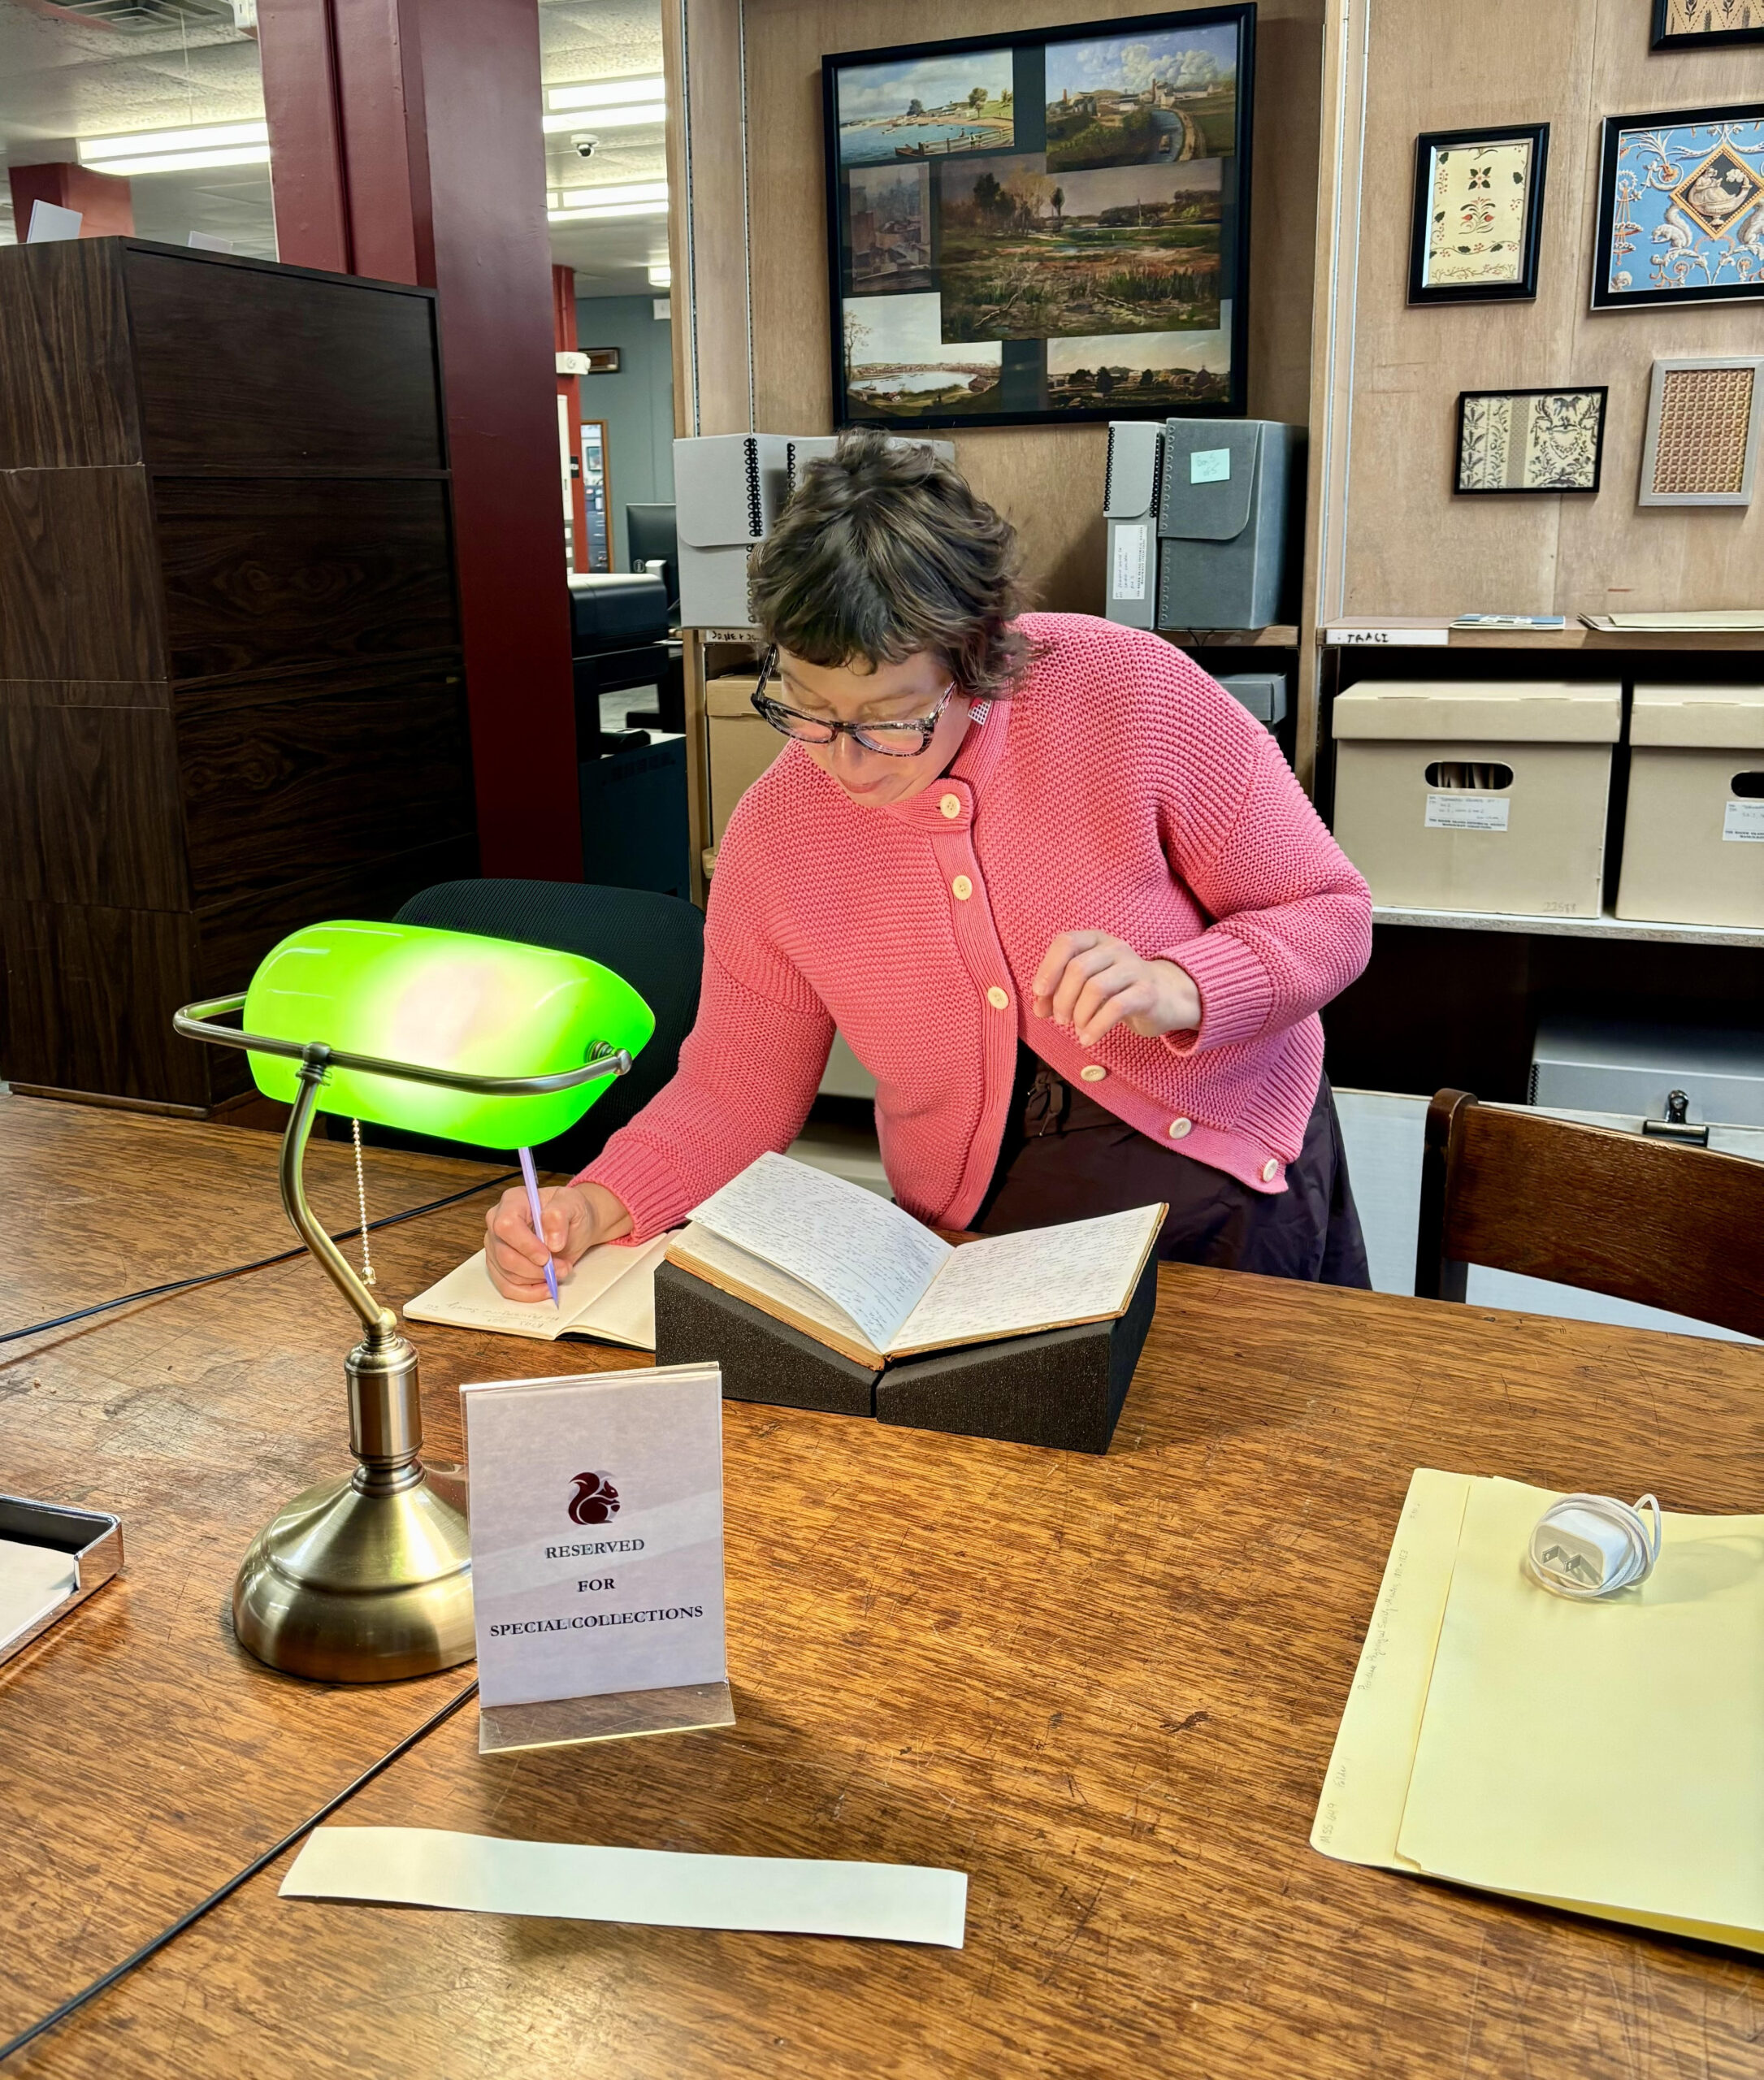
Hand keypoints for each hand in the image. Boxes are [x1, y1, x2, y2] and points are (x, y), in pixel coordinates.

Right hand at [484, 1180, 632, 1300]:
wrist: (574, 1226)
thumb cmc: (571, 1212)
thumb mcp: (573, 1204)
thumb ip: (560, 1215)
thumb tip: (552, 1241)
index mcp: (512, 1201)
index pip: (506, 1225)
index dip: (525, 1245)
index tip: (547, 1256)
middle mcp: (497, 1223)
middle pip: (504, 1254)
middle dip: (535, 1268)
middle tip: (561, 1268)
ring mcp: (496, 1245)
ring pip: (507, 1273)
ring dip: (536, 1279)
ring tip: (559, 1271)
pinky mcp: (499, 1265)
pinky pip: (506, 1286)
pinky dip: (528, 1292)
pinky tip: (546, 1287)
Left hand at [1031, 931, 1201, 1047]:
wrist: (1166, 997)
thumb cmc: (1118, 989)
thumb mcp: (1087, 986)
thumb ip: (1059, 993)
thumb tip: (1038, 1009)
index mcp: (1096, 940)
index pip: (1066, 942)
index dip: (1048, 967)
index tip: (1040, 993)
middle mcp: (1115, 948)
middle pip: (1078, 969)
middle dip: (1062, 999)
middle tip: (1061, 1019)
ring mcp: (1133, 968)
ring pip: (1095, 988)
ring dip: (1079, 1014)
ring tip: (1077, 1029)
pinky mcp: (1146, 992)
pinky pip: (1115, 1008)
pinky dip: (1095, 1026)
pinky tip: (1088, 1038)